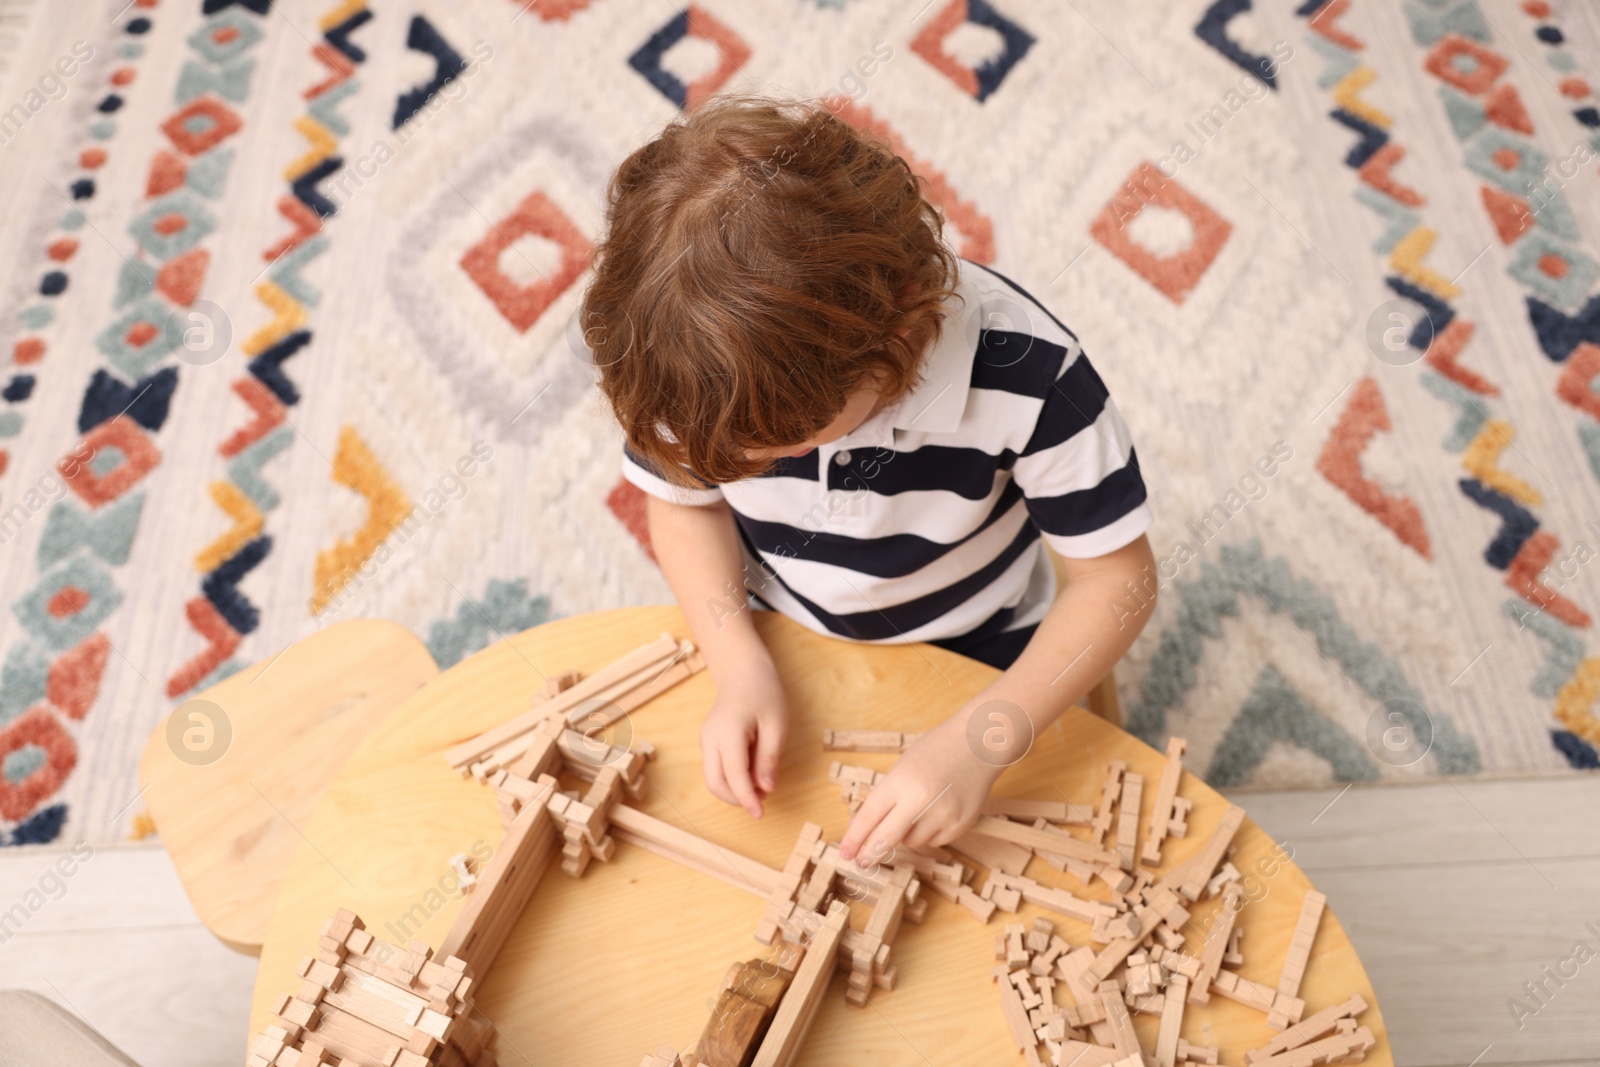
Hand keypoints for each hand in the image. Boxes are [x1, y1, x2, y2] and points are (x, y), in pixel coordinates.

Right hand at [699, 655, 787, 818]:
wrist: (743, 672)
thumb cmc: (764, 694)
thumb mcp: (776, 725)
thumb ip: (769, 758)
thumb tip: (766, 789)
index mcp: (728, 733)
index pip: (734, 777)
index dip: (747, 799)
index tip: (761, 814)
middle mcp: (710, 739)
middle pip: (715, 784)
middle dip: (738, 799)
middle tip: (764, 798)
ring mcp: (705, 740)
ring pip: (713, 779)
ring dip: (735, 789)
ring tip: (761, 783)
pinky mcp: (708, 742)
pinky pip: (716, 768)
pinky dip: (732, 778)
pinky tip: (752, 771)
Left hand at [837, 709, 1004, 862]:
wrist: (979, 744)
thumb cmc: (935, 751)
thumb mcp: (901, 768)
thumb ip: (883, 798)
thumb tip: (860, 827)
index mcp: (901, 781)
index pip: (869, 816)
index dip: (854, 838)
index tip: (845, 852)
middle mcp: (921, 800)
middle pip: (886, 839)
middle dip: (870, 853)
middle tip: (861, 862)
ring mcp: (943, 815)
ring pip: (911, 842)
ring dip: (906, 834)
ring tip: (919, 808)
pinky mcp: (960, 825)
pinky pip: (934, 841)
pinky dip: (929, 832)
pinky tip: (937, 811)